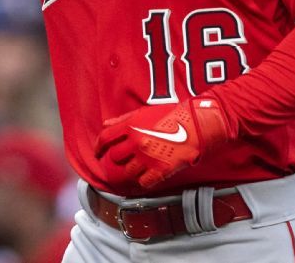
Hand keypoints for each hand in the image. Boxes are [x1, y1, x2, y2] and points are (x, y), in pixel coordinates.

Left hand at [94, 97, 229, 189]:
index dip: (98, 147)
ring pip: (128, 172)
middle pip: (115, 157)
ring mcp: (148, 158)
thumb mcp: (145, 112)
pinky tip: (149, 174)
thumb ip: (123, 120)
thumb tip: (105, 125)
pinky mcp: (160, 170)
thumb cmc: (172, 114)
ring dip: (131, 169)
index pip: (105, 139)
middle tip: (126, 158)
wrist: (196, 123)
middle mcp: (136, 142)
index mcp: (131, 126)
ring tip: (140, 166)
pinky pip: (144, 182)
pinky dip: (144, 180)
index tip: (98, 152)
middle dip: (119, 158)